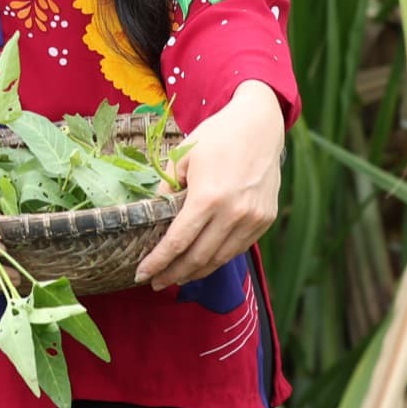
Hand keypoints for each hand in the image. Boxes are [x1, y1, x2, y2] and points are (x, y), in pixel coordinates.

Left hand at [134, 81, 285, 290]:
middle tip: (154, 282)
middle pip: (198, 257)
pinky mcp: (265, 220)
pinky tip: (202, 261)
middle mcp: (233, 213)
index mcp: (208, 197)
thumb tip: (153, 216)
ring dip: (195, 272)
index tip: (141, 274)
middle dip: (173, 274)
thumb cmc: (217, 136)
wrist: (260, 125)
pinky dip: (217, 258)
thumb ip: (167, 190)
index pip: (178, 241)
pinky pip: (238, 248)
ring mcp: (253, 219)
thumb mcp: (183, 157)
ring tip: (176, 277)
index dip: (158, 262)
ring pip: (220, 259)